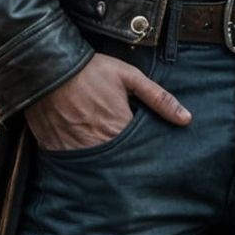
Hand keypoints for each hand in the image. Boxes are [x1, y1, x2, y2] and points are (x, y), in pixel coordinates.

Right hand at [24, 52, 189, 151]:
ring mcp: (76, 151)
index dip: (143, 150)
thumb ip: (158, 98)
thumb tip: (186, 119)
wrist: (49, 67)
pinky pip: (72, 165)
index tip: (144, 148)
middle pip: (119, 163)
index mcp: (120, 129)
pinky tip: (81, 150)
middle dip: (124, 161)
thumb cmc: (91, 70)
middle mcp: (99, 145)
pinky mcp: (56, 151)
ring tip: (102, 152)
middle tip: (124, 153)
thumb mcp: (129, 77)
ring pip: (96, 167)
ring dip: (102, 163)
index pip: (140, 152)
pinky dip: (78, 161)